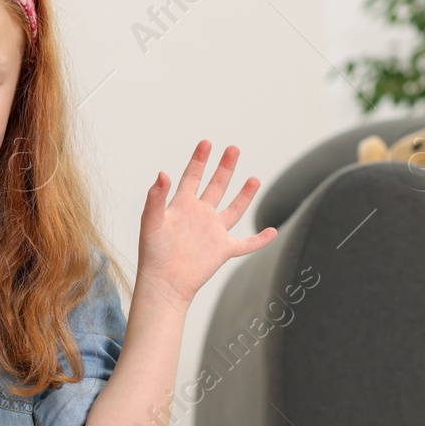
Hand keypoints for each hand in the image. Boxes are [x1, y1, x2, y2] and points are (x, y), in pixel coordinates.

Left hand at [138, 140, 275, 304]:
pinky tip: (273, 232)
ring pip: (234, 209)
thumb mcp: (151, 222)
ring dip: (244, 195)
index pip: (192, 177)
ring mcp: (213, 232)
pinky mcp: (223, 250)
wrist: (163, 283)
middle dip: (224, 167)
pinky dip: (261, 240)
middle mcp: (200, 215)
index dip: (199, 160)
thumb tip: (162, 173)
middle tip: (233, 148)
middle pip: (216, 186)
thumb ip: (155, 198)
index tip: (206, 142)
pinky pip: (247, 244)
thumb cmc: (152, 254)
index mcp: (182, 206)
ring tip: (254, 177)